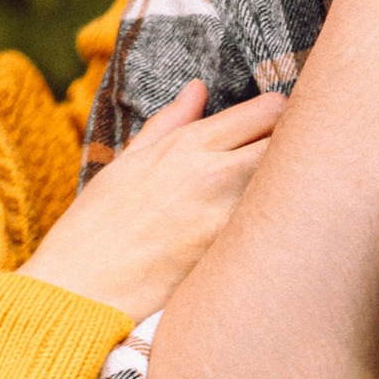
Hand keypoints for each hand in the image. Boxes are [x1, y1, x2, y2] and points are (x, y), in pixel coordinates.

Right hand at [30, 81, 287, 317]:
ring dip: (295, 186)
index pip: (268, 111)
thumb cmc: (96, 225)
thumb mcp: (128, 162)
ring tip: (286, 197)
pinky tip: (272, 234)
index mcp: (189, 145)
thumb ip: (170, 122)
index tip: (278, 127)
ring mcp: (229, 217)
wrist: (80, 289)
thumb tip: (199, 89)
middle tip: (292, 160)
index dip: (281, 116)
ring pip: (291, 186)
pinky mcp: (233, 257)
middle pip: (292, 143)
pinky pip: (275, 231)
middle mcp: (216, 174)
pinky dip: (281, 226)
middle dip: (297, 146)